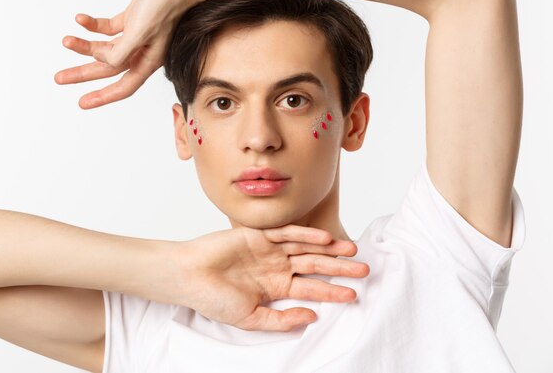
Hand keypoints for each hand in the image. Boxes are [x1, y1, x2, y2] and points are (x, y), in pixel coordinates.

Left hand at [54, 0, 202, 108]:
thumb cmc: (165, 5)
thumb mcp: (140, 33)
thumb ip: (120, 52)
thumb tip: (104, 61)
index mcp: (149, 61)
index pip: (123, 87)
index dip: (102, 97)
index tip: (82, 103)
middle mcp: (142, 52)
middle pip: (108, 68)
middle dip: (82, 73)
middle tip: (60, 78)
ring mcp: (137, 35)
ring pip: (105, 47)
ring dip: (84, 45)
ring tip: (66, 41)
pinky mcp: (132, 19)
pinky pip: (108, 28)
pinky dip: (93, 25)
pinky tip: (81, 20)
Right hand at [175, 225, 368, 331]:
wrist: (188, 276)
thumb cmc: (213, 298)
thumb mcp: (251, 319)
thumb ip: (281, 319)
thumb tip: (312, 317)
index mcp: (276, 287)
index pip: (311, 289)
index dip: (333, 292)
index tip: (354, 295)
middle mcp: (277, 267)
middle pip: (315, 266)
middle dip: (340, 268)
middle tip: (364, 270)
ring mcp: (269, 250)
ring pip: (306, 247)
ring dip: (328, 249)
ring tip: (351, 251)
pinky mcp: (259, 235)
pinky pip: (286, 233)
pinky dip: (305, 234)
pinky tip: (324, 238)